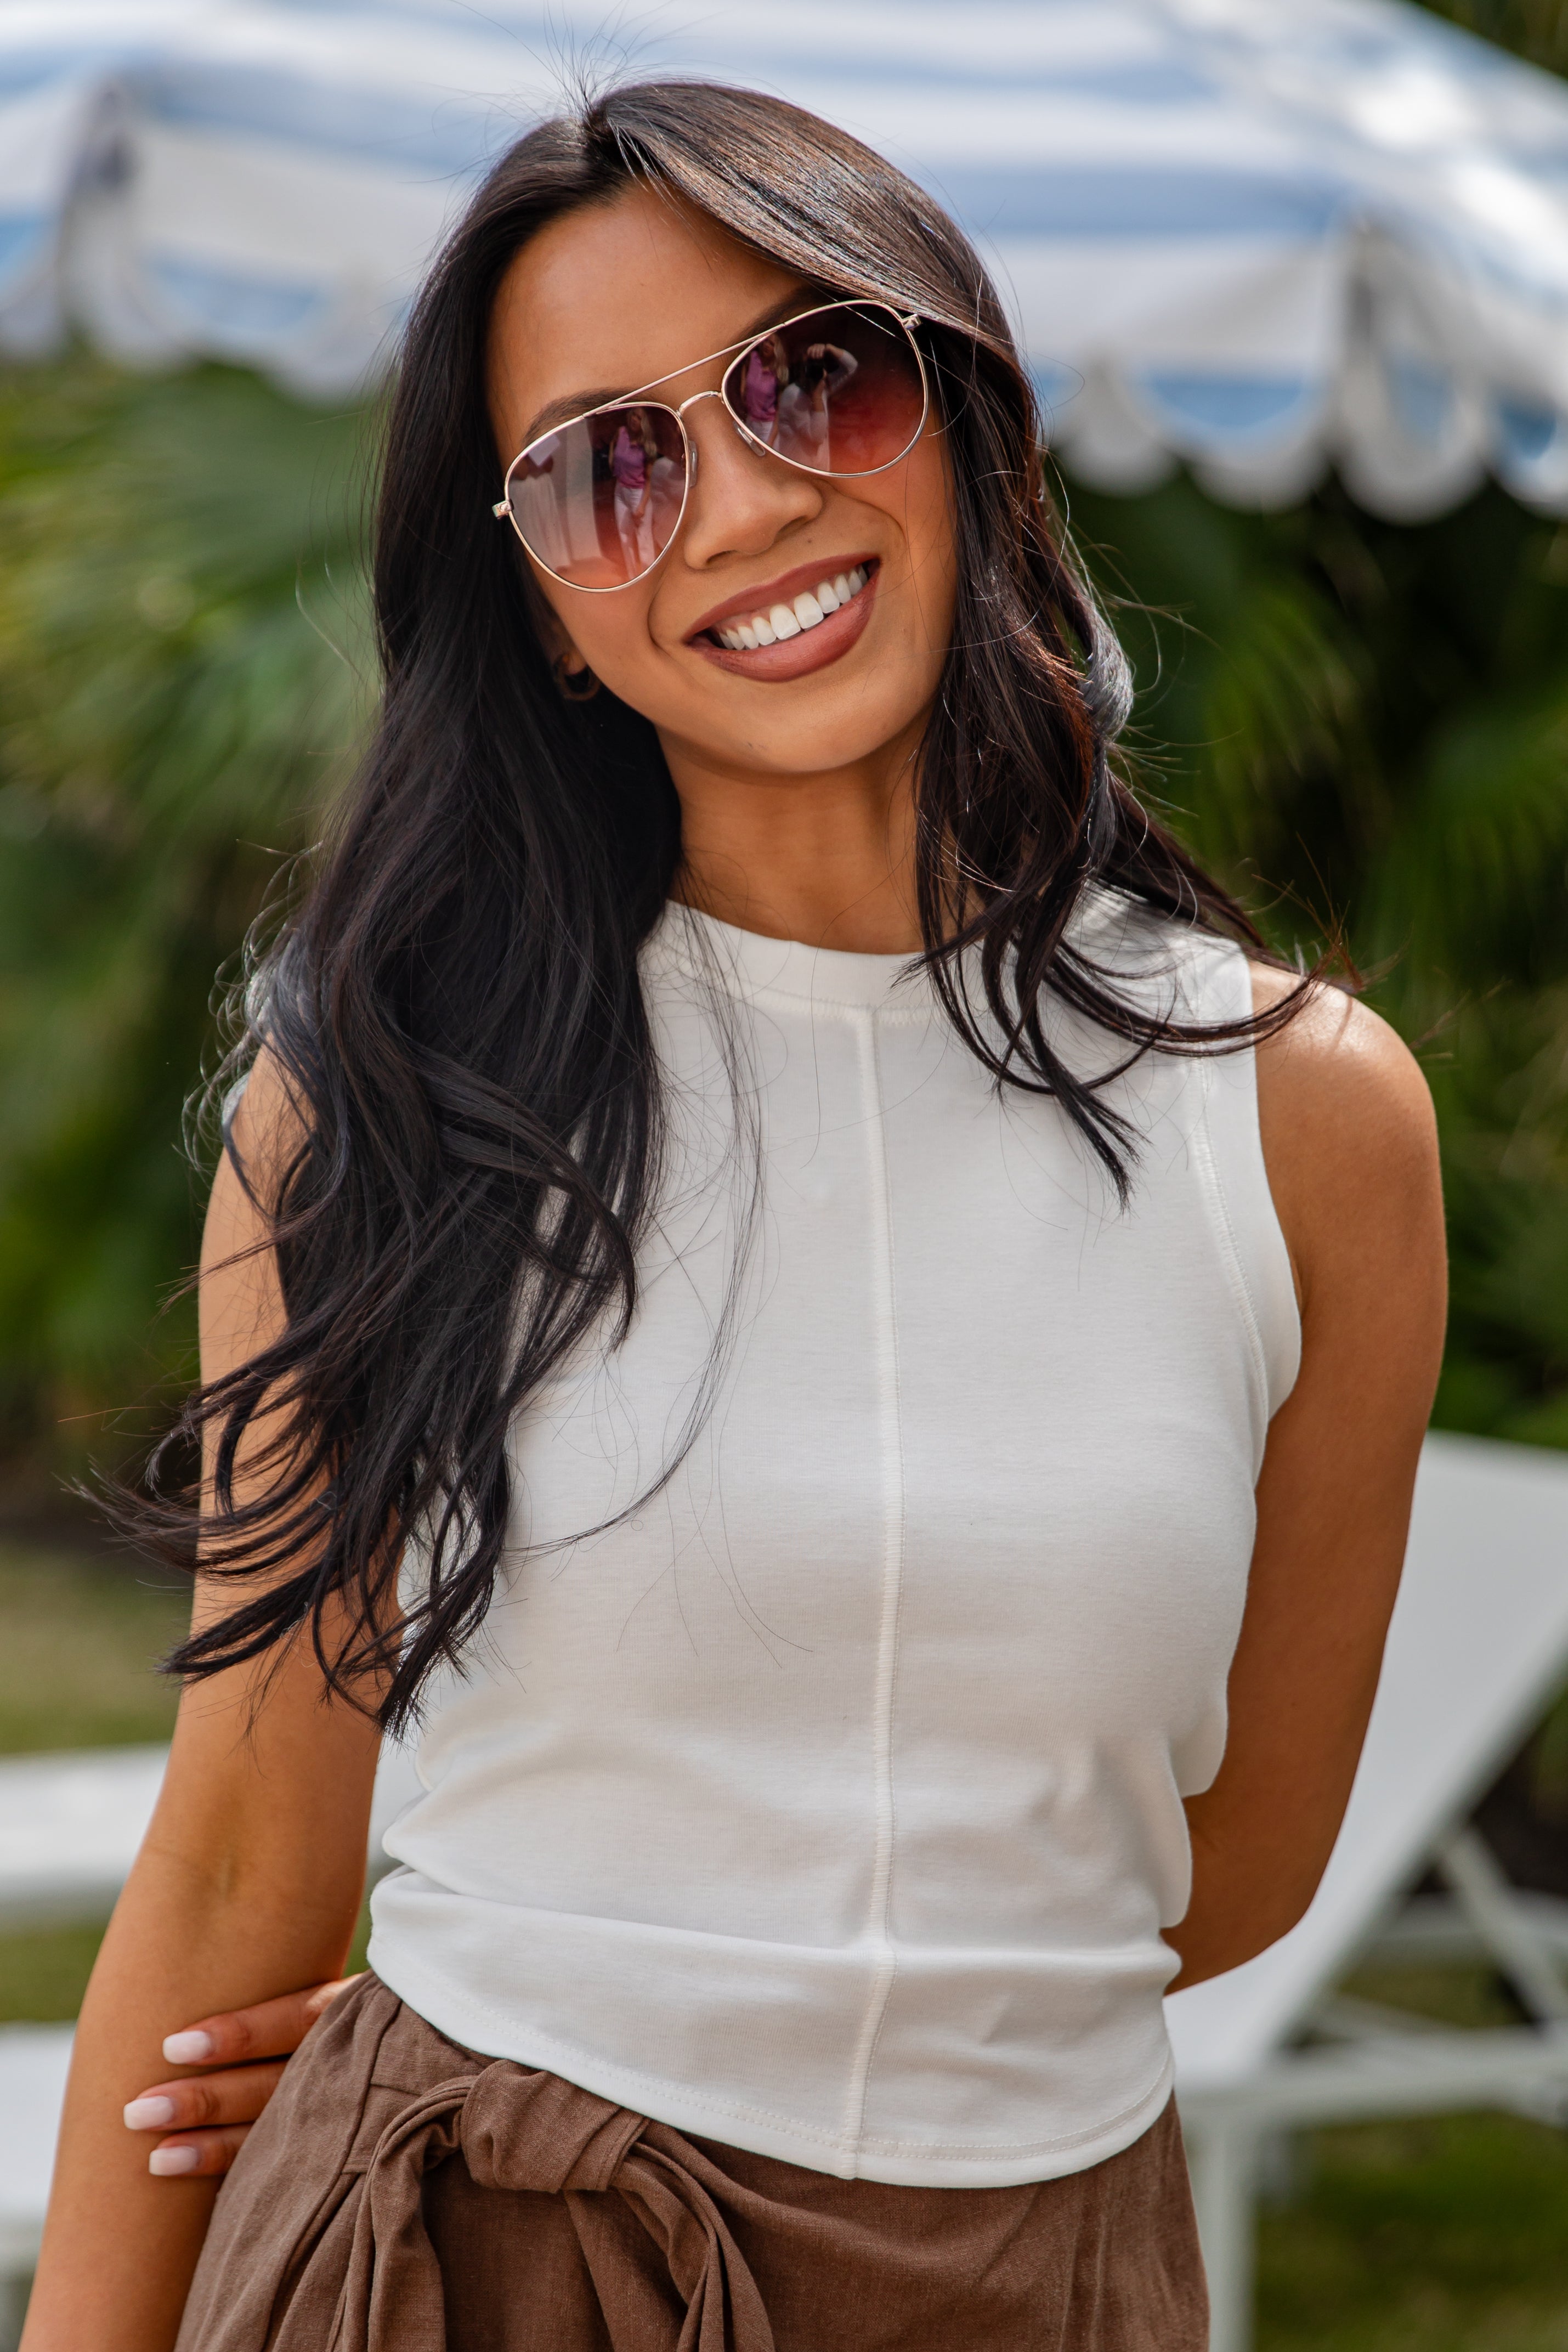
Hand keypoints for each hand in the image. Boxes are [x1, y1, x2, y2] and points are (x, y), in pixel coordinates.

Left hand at [122, 1977, 359, 2176]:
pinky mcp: (351, 2144)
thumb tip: (222, 1956)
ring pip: (279, 2133)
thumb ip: (303, 1986)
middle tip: (137, 2111)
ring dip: (214, 2147)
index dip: (239, 2033)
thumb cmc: (378, 2005)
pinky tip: (202, 2180)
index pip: (296, 2019)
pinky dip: (246, 2177)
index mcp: (362, 2007)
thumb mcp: (358, 1981)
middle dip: (205, 2099)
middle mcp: (361, 2058)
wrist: (438, 2055)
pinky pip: (292, 2166)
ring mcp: (360, 2107)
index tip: (174, 2043)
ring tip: (155, 2160)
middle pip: (276, 2083)